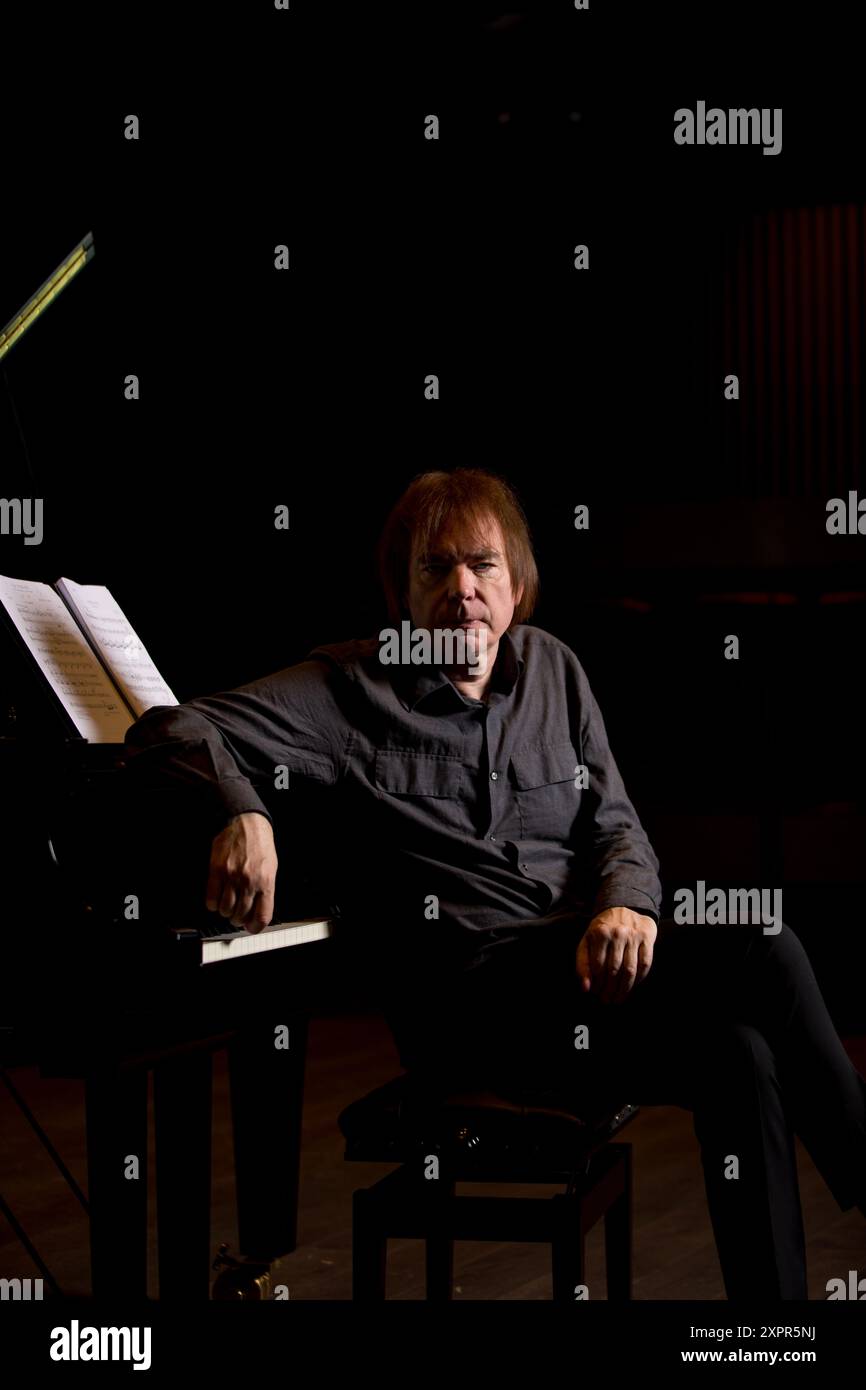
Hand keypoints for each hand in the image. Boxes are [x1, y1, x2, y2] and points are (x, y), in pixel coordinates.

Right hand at [205, 812, 277, 932]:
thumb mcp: (271, 869)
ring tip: (227, 905)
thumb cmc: (260, 845)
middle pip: (241, 916)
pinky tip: (216, 899)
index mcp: (266, 883)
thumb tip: (257, 911)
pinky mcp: (216, 871)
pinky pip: (211, 899)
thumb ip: (265, 890)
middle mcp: (249, 882)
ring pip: (225, 910)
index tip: (250, 927)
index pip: (262, 917)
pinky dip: (213, 904)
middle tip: (237, 914)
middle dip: (238, 919)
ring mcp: (232, 877)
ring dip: (225, 912)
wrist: (246, 822)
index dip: (255, 927)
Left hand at [575, 906, 656, 1003]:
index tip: (596, 994)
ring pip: (630, 969)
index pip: (598, 966)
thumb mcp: (587, 941)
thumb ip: (583, 963)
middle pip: (614, 970)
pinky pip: (645, 963)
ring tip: (618, 999)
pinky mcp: (647, 938)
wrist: (624, 909)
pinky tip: (632, 986)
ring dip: (624, 989)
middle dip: (610, 989)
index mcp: (600, 933)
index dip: (597, 983)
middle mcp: (618, 933)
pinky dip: (639, 978)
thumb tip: (585, 988)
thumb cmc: (602, 930)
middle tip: (607, 1000)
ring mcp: (634, 936)